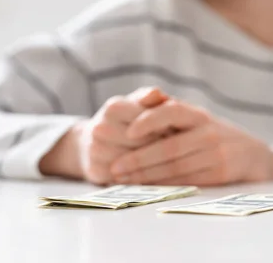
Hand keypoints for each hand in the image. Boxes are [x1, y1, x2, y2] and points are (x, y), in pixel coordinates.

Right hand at [39, 87, 167, 183]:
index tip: (180, 134)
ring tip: (169, 163)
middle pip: (142, 142)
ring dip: (154, 165)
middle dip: (162, 147)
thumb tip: (157, 93)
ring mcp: (95, 150)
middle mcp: (101, 128)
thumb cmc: (125, 120)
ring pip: (134, 162)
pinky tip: (153, 175)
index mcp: (113, 107)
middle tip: (179, 152)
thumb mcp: (137, 104)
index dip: (166, 128)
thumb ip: (149, 98)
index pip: (148, 120)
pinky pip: (125, 178)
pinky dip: (140, 178)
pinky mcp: (95, 171)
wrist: (93, 143)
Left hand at [109, 99, 272, 185]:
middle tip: (115, 167)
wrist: (253, 155)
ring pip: (175, 167)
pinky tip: (147, 187)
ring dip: (147, 176)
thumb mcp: (197, 118)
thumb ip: (171, 109)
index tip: (128, 132)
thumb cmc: (214, 134)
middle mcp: (209, 132)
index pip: (173, 111)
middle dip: (139, 159)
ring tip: (124, 179)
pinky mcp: (220, 174)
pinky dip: (164, 185)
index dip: (150, 120)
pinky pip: (186, 181)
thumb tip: (146, 96)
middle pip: (170, 147)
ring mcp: (216, 154)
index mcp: (199, 115)